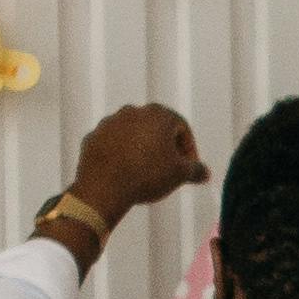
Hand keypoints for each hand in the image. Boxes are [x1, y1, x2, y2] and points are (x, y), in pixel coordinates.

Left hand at [50, 102, 205, 246]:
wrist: (104, 186)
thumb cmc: (147, 174)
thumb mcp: (180, 174)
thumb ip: (195, 170)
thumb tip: (205, 173)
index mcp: (159, 114)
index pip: (181, 128)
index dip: (188, 149)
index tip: (188, 167)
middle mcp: (133, 112)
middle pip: (156, 128)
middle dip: (164, 147)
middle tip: (168, 168)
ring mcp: (110, 123)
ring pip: (132, 134)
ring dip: (141, 149)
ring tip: (145, 171)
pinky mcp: (93, 137)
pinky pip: (112, 144)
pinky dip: (120, 154)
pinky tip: (125, 172)